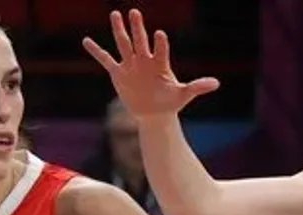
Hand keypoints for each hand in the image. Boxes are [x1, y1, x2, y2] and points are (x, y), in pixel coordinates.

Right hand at [82, 9, 219, 119]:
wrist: (155, 113)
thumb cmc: (171, 102)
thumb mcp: (184, 95)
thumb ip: (197, 87)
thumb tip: (216, 84)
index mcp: (160, 64)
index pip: (160, 50)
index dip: (160, 44)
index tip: (159, 34)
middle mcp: (145, 60)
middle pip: (140, 41)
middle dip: (137, 28)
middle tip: (134, 12)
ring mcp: (131, 65)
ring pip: (123, 44)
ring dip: (119, 30)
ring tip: (115, 14)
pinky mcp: (119, 73)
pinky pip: (106, 60)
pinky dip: (96, 51)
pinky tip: (86, 41)